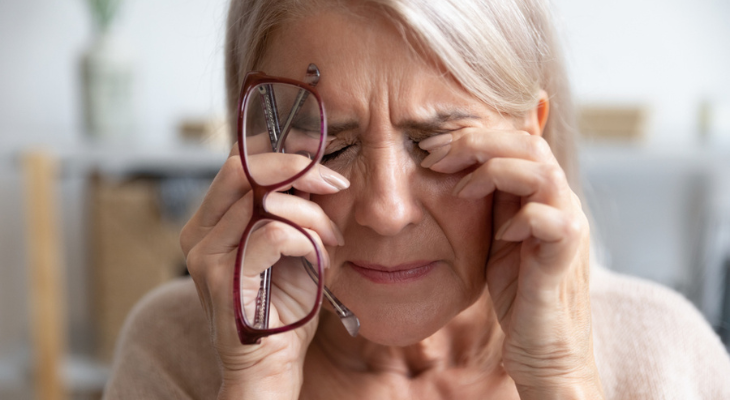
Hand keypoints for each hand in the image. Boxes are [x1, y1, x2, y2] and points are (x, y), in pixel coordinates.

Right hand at [180, 145, 348, 398]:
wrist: (271, 367)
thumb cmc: (284, 307)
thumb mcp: (294, 246)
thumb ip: (295, 209)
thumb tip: (317, 169)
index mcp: (213, 221)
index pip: (239, 163)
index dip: (280, 152)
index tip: (319, 158)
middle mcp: (199, 233)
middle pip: (241, 168)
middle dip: (297, 168)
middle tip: (335, 183)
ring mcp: (205, 254)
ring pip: (263, 200)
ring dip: (312, 215)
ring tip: (332, 240)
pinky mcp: (221, 277)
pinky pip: (273, 233)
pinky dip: (307, 240)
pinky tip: (321, 260)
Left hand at [420, 130, 603, 398]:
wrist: (544, 346)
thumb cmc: (519, 291)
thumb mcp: (496, 235)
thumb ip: (490, 200)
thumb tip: (455, 165)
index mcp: (544, 193)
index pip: (516, 139)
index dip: (473, 136)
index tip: (431, 146)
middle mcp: (562, 201)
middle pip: (529, 143)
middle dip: (475, 142)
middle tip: (434, 155)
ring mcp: (568, 226)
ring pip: (541, 171)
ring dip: (493, 171)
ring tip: (459, 188)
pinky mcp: (566, 256)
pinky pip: (549, 219)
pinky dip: (520, 218)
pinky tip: (500, 233)